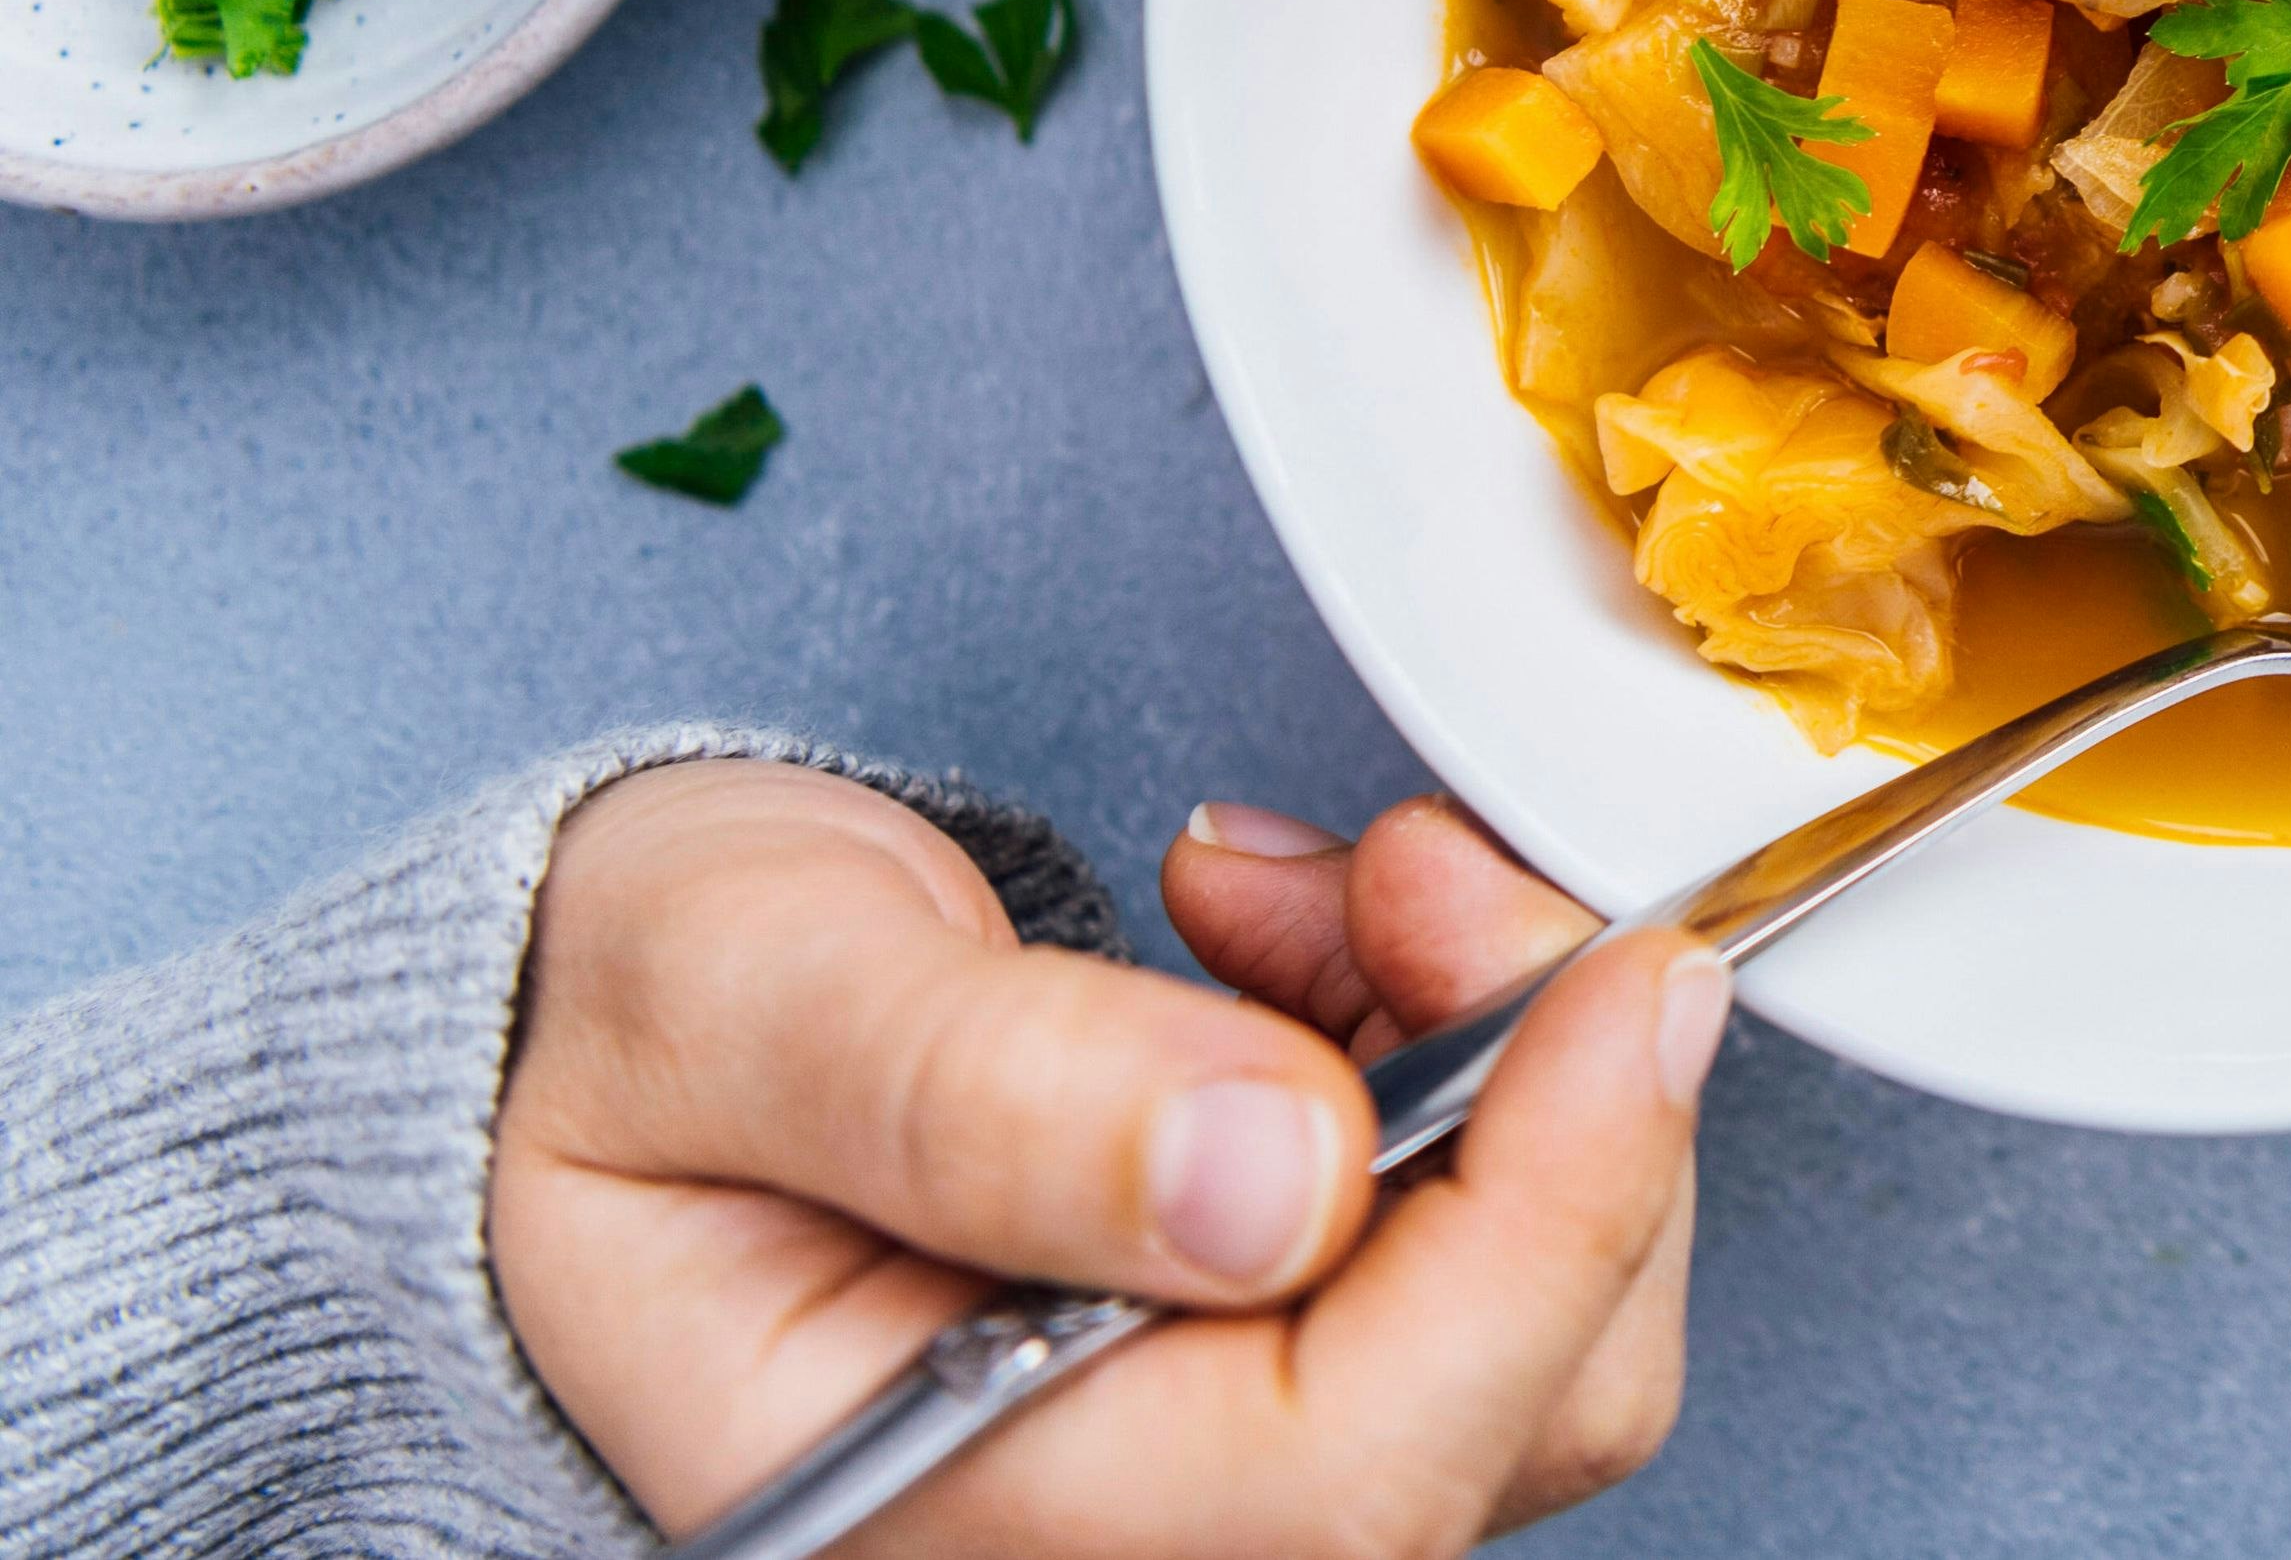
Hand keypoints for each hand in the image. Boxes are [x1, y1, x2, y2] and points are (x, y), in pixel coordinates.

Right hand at [492, 765, 1712, 1554]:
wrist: (602, 1034)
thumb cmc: (625, 1034)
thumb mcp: (736, 996)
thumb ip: (978, 1087)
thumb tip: (1276, 1173)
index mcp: (928, 1514)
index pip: (1340, 1473)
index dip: (1540, 1224)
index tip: (1622, 983)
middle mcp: (1096, 1544)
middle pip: (1510, 1409)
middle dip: (1544, 1093)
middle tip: (1407, 865)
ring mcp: (1215, 1475)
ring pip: (1547, 1325)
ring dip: (1505, 1054)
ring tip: (1321, 892)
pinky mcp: (1300, 1372)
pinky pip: (1503, 1249)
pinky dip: (1477, 1057)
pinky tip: (1330, 942)